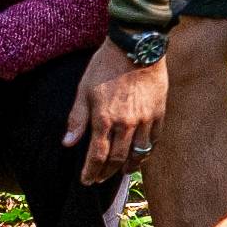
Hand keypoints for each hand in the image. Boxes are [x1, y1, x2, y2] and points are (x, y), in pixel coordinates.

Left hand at [67, 42, 167, 183]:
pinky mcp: (158, 113)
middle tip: (100, 179)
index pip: (97, 156)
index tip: (86, 180)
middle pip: (117, 159)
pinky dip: (146, 152)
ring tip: (122, 172)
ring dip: (129, 166)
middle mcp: (125, 124)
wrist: (136, 46)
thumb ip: (77, 118)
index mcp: (104, 118)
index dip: (91, 171)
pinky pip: (153, 140)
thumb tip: (68, 143)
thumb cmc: (106, 65)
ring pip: (138, 153)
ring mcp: (145, 120)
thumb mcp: (84, 89)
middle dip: (107, 173)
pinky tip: (141, 155)